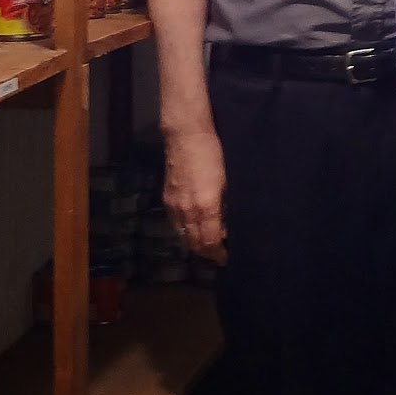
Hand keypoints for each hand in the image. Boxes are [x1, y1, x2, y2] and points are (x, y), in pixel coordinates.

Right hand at [162, 127, 227, 263]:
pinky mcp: (167, 199)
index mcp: (206, 207)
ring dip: (195, 244)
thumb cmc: (213, 155)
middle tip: (219, 255)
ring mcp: (175, 206)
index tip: (226, 258)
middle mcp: (187, 211)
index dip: (218, 253)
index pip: (210, 240)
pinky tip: (193, 229)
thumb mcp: (228, 181)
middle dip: (207, 252)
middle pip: (195, 242)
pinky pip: (175, 224)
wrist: (186, 136)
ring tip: (207, 245)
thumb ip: (226, 206)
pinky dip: (184, 232)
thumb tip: (228, 224)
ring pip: (183, 235)